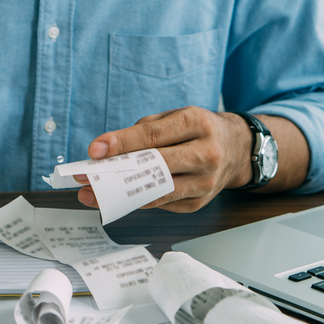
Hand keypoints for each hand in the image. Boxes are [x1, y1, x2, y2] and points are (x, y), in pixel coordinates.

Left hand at [75, 106, 252, 212]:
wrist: (236, 149)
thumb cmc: (197, 131)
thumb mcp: (174, 118)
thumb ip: (142, 131)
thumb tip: (106, 152)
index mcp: (197, 123)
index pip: (153, 135)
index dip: (121, 143)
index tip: (94, 151)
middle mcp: (205, 154)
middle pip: (154, 167)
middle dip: (116, 174)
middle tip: (87, 178)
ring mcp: (205, 183)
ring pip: (157, 193)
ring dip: (121, 195)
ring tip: (94, 195)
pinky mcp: (198, 203)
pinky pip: (161, 205)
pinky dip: (137, 201)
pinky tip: (117, 199)